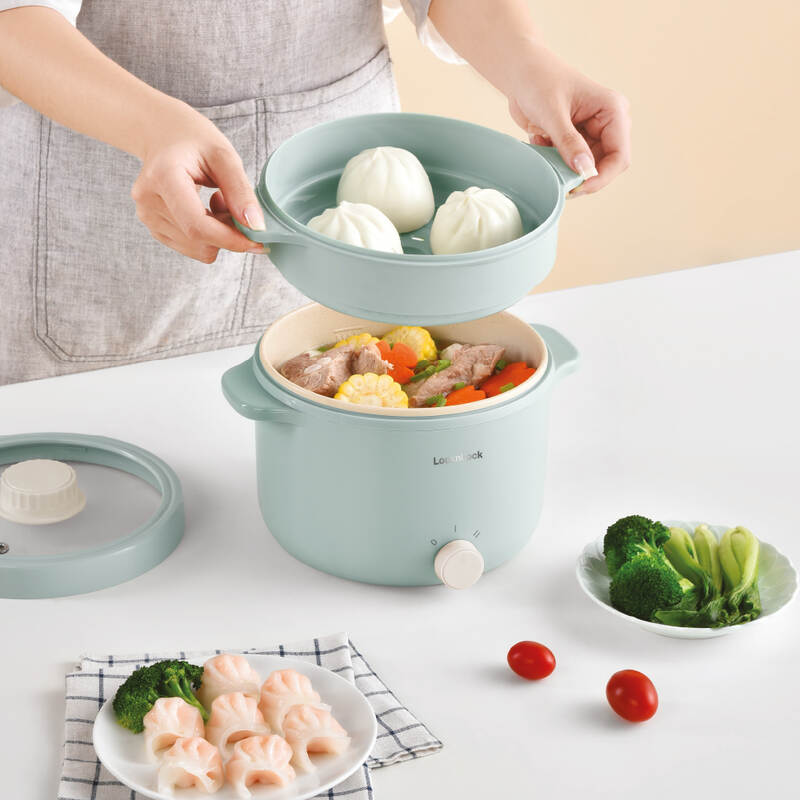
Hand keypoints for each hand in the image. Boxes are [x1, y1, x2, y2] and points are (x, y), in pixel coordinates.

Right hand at [131, 102, 265, 261]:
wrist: (162, 134)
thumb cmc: (193, 140)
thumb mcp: (224, 155)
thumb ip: (240, 191)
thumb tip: (255, 227)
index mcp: (163, 178)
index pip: (197, 226)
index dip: (231, 239)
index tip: (258, 240)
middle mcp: (148, 202)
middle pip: (199, 241)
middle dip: (228, 233)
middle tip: (235, 205)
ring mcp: (147, 217)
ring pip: (198, 249)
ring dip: (219, 235)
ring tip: (217, 202)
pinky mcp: (154, 228)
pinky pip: (192, 248)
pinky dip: (208, 236)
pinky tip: (206, 210)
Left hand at [507, 46, 630, 194]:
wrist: (520, 73)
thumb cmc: (539, 81)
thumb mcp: (552, 113)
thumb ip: (569, 143)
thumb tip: (585, 171)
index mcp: (613, 111)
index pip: (619, 156)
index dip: (601, 177)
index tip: (576, 188)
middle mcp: (608, 124)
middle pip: (605, 166)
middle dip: (580, 175)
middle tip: (556, 178)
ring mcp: (592, 133)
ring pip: (585, 168)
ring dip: (563, 166)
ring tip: (544, 145)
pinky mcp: (576, 140)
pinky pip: (570, 163)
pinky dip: (553, 160)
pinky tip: (540, 139)